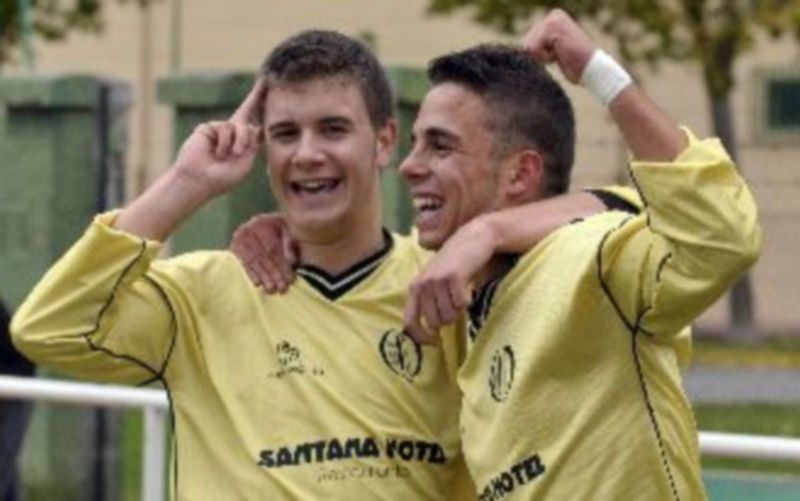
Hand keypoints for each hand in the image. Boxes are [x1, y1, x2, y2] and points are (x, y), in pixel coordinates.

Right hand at [172, 78, 268, 197]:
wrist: (198, 180)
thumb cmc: (223, 178)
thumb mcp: (245, 163)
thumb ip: (253, 145)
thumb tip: (257, 126)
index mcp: (243, 147)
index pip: (255, 128)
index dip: (262, 115)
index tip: (269, 97)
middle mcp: (232, 137)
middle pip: (246, 113)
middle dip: (255, 97)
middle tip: (265, 81)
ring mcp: (219, 131)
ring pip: (240, 125)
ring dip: (240, 140)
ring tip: (232, 154)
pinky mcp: (208, 128)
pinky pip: (225, 128)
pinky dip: (225, 141)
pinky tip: (218, 152)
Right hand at [230, 213, 298, 293]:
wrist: (263, 223)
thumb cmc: (278, 228)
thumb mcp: (287, 231)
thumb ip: (289, 244)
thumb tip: (291, 261)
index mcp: (262, 223)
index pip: (272, 248)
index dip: (282, 265)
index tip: (290, 279)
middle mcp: (248, 229)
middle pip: (263, 256)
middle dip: (274, 274)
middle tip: (282, 288)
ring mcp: (238, 239)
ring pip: (253, 261)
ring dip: (263, 277)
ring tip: (271, 289)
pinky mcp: (233, 247)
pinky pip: (243, 263)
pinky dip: (251, 274)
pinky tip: (258, 283)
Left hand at [404, 218, 496, 344]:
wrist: (471, 239)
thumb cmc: (455, 264)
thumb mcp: (435, 281)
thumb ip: (429, 302)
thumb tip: (432, 332)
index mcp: (414, 288)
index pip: (410, 322)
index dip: (421, 337)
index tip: (435, 343)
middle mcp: (421, 285)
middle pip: (435, 323)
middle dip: (449, 319)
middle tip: (455, 304)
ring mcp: (436, 280)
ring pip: (450, 316)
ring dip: (459, 309)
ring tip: (460, 292)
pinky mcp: (452, 277)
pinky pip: (462, 304)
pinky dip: (467, 299)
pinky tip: (467, 286)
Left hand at [521, 9, 595, 83]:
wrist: (593, 69)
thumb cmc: (576, 65)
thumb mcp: (554, 51)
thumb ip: (540, 46)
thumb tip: (520, 51)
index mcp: (554, 18)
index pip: (528, 42)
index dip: (539, 56)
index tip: (558, 55)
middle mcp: (553, 15)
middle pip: (526, 44)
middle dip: (539, 56)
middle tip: (561, 55)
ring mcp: (552, 20)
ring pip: (528, 48)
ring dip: (543, 58)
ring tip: (561, 54)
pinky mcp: (551, 29)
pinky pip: (533, 50)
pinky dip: (545, 58)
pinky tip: (561, 54)